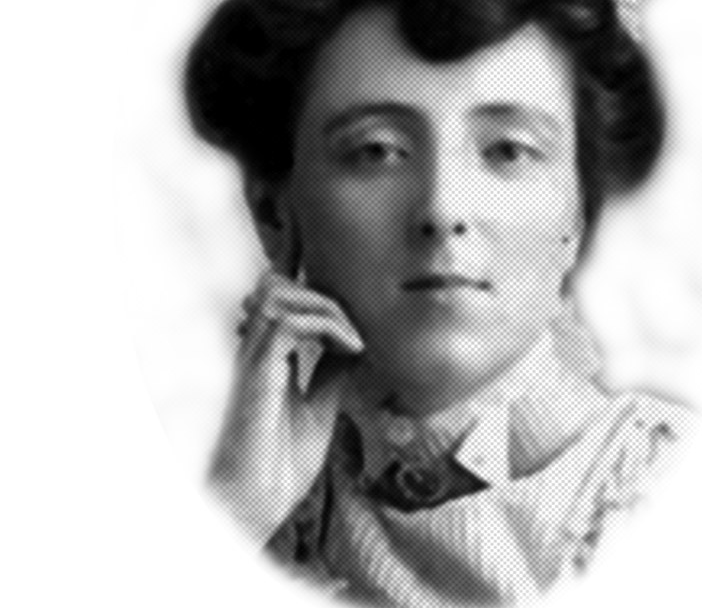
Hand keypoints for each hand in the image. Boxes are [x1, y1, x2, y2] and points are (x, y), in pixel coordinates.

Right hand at [208, 271, 363, 540]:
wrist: (257, 506)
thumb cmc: (280, 467)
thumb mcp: (320, 409)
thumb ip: (330, 373)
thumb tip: (353, 344)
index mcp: (265, 359)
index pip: (283, 301)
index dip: (322, 304)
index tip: (356, 339)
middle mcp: (254, 352)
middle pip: (275, 286)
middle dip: (321, 297)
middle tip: (353, 333)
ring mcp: (252, 360)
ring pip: (278, 294)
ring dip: (325, 307)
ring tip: (352, 340)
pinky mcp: (256, 372)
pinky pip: (288, 323)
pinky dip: (327, 326)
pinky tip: (351, 350)